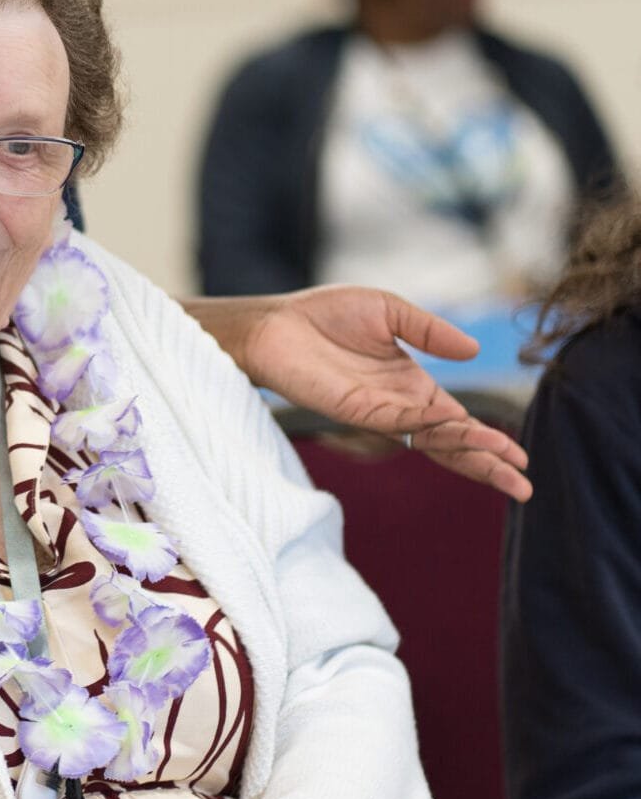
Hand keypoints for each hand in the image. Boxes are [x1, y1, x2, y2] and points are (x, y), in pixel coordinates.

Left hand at [224, 287, 531, 501]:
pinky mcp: (353, 408)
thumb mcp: (390, 311)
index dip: (487, 440)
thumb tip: (473, 351)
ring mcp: (377, 411)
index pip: (457, 422)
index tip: (520, 456)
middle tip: (523, 486)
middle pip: (450, 442)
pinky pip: (397, 419)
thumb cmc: (325, 314)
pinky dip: (427, 421)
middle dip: (487, 463)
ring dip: (467, 447)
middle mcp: (399, 405)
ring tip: (504, 461)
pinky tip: (454, 421)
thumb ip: (430, 331)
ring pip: (430, 437)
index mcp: (412, 386)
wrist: (275, 322)